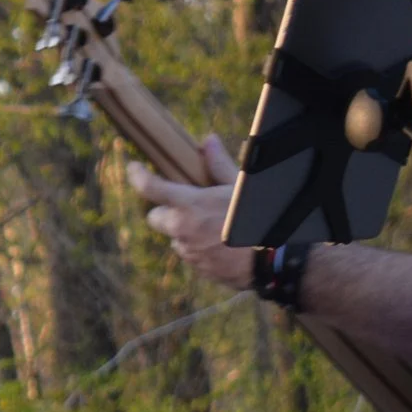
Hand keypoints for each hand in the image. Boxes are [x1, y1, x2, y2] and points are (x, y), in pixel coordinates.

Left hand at [127, 136, 254, 291]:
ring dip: (185, 232)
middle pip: (155, 218)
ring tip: (213, 227)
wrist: (277, 260)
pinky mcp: (200, 270)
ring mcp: (189, 253)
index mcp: (189, 206)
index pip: (150, 188)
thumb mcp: (240, 187)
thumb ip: (218, 165)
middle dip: (165, 211)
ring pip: (175, 238)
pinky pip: (191, 255)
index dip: (137, 175)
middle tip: (186, 205)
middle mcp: (182, 230)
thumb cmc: (259, 219)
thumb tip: (208, 141)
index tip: (134, 168)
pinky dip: (199, 248)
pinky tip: (221, 244)